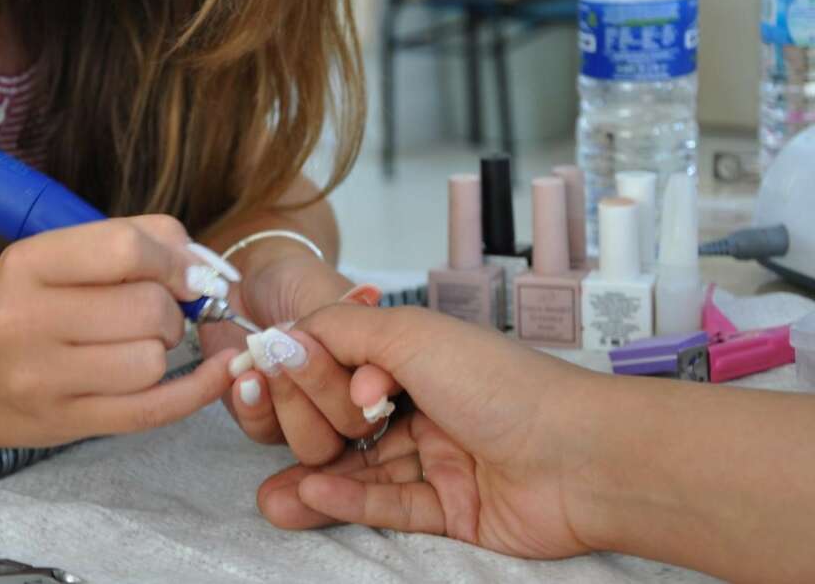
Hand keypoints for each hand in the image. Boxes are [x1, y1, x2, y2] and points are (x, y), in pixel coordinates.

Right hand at [0, 216, 236, 452]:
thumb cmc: (18, 308)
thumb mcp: (53, 258)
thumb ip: (132, 240)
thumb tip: (202, 262)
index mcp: (27, 263)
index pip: (124, 249)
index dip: (173, 260)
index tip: (187, 274)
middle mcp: (27, 320)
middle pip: (147, 309)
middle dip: (171, 310)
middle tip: (156, 315)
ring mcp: (41, 379)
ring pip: (152, 361)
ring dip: (164, 351)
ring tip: (142, 345)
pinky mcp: (63, 423)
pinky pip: (152, 410)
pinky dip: (197, 390)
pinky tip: (218, 373)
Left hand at [200, 248, 395, 465]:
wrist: (249, 279)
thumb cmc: (298, 282)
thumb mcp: (329, 296)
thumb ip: (353, 334)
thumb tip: (379, 377)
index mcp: (378, 373)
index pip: (386, 403)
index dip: (371, 396)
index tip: (356, 379)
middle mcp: (350, 403)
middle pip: (351, 431)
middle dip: (319, 389)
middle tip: (288, 348)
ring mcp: (309, 417)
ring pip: (312, 446)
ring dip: (284, 403)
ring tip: (260, 361)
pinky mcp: (266, 420)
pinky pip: (262, 432)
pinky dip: (248, 404)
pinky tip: (238, 374)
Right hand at [257, 305, 602, 558]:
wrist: (580, 456)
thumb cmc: (501, 384)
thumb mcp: (412, 334)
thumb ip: (343, 329)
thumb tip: (287, 333)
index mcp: (420, 359)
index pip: (343, 369)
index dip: (306, 376)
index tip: (262, 381)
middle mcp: (428, 407)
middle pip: (349, 424)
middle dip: (305, 430)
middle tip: (269, 434)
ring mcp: (441, 461)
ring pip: (364, 472)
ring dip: (316, 481)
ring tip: (270, 497)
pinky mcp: (452, 511)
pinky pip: (391, 506)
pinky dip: (350, 502)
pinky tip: (311, 496)